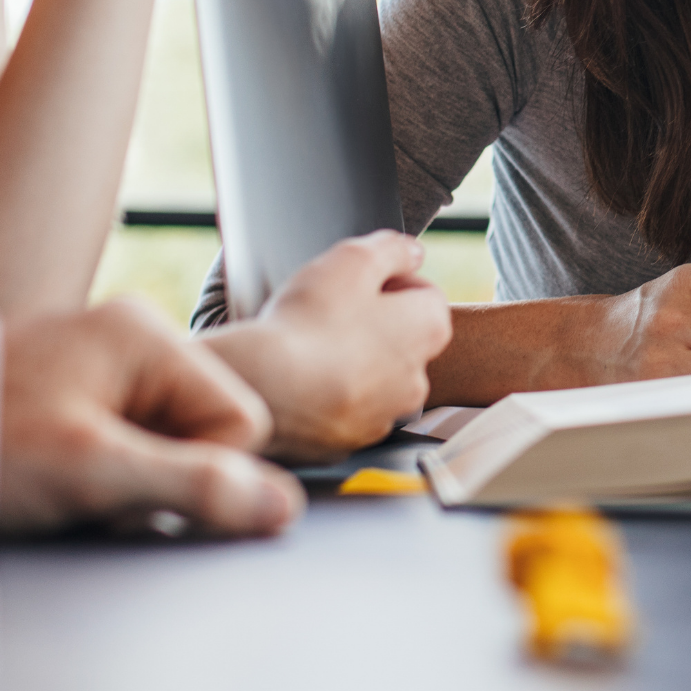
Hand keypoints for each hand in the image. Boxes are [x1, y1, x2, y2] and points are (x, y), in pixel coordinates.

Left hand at [0, 298, 303, 535]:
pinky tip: (48, 480)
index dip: (198, 474)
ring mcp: (100, 365)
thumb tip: (281, 508)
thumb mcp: (92, 471)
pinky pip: (122, 446)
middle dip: (153, 478)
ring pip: (161, 446)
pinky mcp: (72, 394)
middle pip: (201, 434)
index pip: (237, 424)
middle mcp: (130, 340)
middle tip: (83, 489)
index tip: (132, 493)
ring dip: (119, 482)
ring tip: (56, 484)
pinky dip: (92, 476)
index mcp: (148, 337)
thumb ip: (195, 486)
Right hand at [202, 232, 453, 462]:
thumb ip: (392, 249)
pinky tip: (301, 380)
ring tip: (311, 347)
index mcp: (429, 331)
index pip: (425, 294)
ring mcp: (383, 416)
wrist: (260, 385)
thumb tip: (412, 252)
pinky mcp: (348, 442)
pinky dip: (329, 396)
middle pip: (402, 339)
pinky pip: (344, 410)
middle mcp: (417, 380)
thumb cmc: (309, 321)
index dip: (390, 280)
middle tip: (331, 313)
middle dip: (374, 324)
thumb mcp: (353, 259)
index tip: (357, 283)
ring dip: (352, 362)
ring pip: (374, 379)